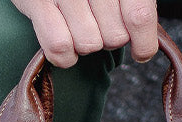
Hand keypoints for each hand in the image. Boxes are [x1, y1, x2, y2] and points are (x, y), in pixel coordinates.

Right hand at [11, 0, 158, 68]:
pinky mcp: (37, 3)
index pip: (139, 16)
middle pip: (114, 37)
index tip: (141, 54)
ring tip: (77, 30)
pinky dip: (65, 57)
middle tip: (97, 26)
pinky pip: (59, 46)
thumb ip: (133, 9)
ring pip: (88, 44)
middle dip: (107, 38)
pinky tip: (66, 48)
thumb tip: (143, 49)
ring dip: (84, 46)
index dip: (144, 42)